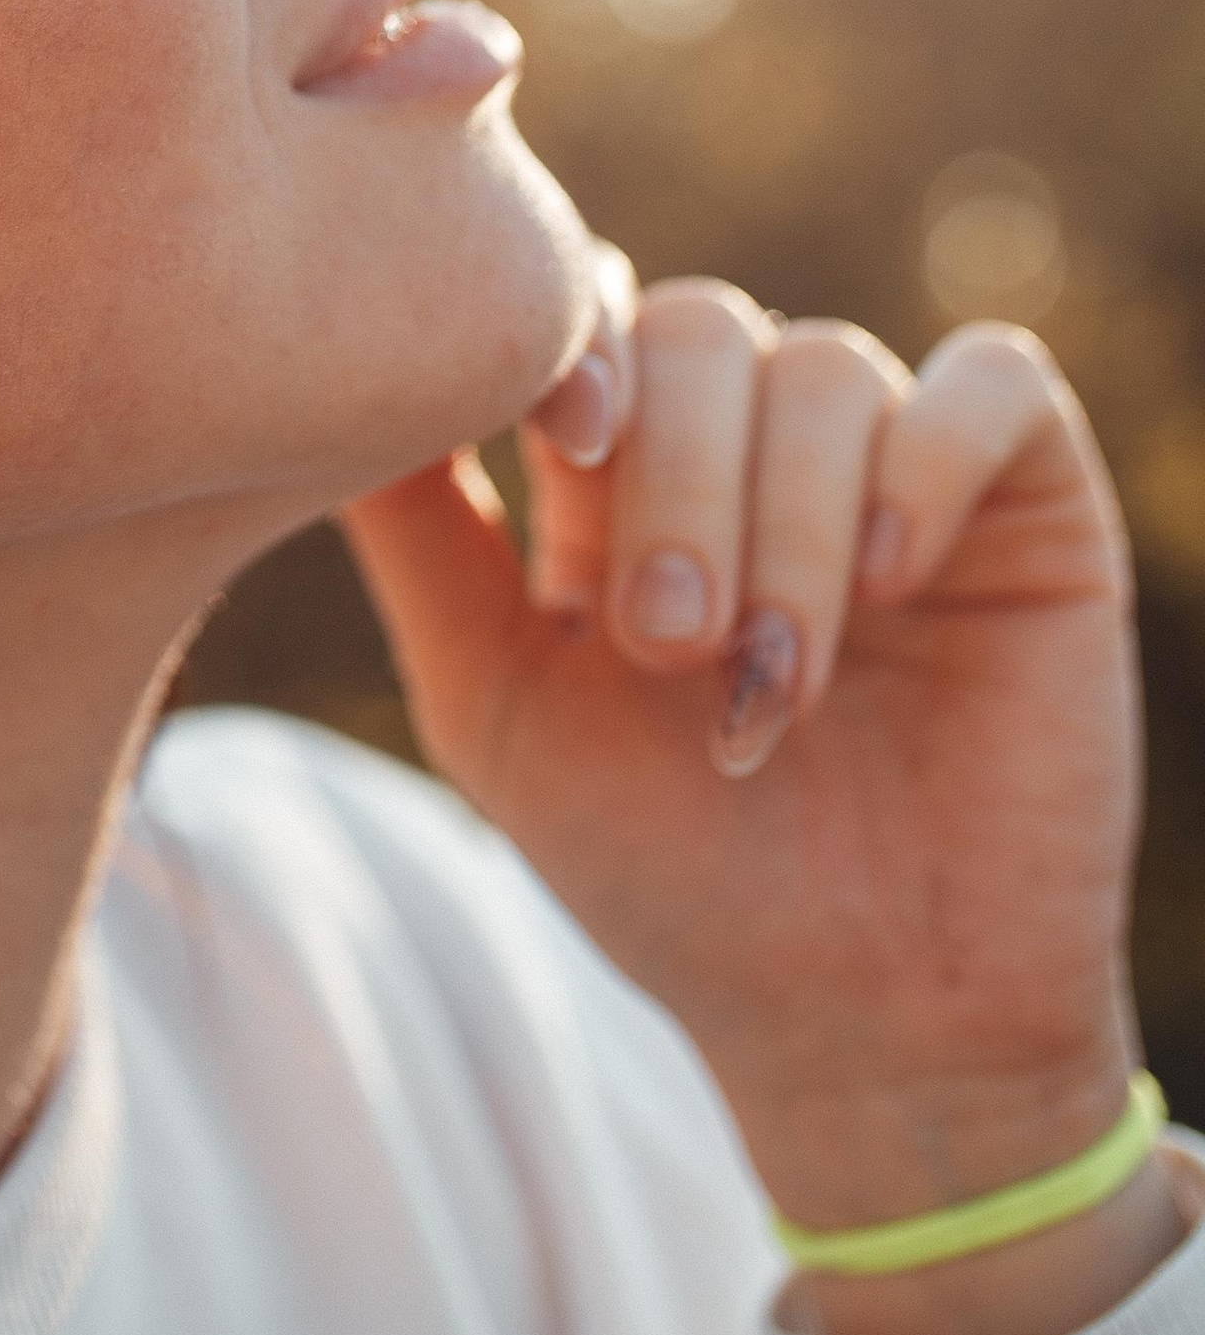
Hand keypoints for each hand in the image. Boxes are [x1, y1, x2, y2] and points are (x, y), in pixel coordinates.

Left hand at [343, 263, 1187, 1334]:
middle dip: (672, 479)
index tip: (555, 444)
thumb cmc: (665, 870)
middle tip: (664, 643)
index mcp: (621, 466)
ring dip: (785, 520)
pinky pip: (991, 385)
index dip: (566, 344)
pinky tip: (895, 582)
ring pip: (825, 364)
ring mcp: (886, 458)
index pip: (582, 313)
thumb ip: (416, 534)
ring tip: (771, 680)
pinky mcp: (1025, 500)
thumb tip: (309, 377)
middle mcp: (750, 437)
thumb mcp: (494, 698)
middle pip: (693, 328)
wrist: (858, 1021)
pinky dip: (927, 460)